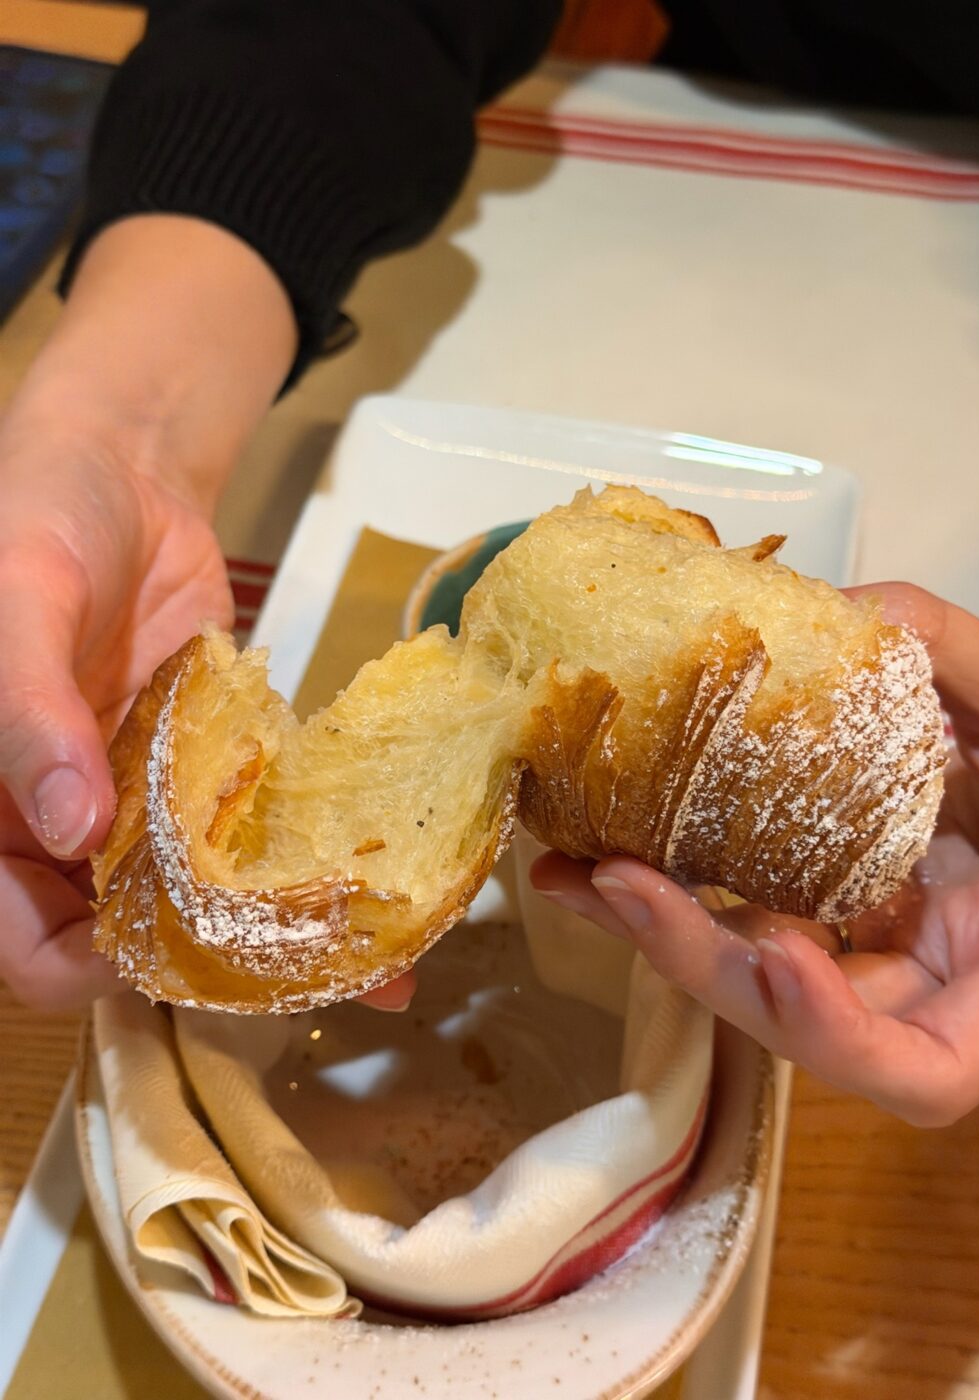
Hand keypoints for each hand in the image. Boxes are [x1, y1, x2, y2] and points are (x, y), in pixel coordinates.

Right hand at [0, 215, 412, 1012]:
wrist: (120, 473)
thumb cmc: (32, 523)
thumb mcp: (14, 608)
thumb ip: (24, 714)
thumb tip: (66, 828)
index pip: (22, 944)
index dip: (82, 970)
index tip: (171, 957)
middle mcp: (62, 831)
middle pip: (125, 939)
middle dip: (212, 967)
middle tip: (313, 974)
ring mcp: (142, 807)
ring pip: (200, 900)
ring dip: (275, 932)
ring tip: (375, 956)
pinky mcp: (207, 776)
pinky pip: (246, 834)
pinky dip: (299, 862)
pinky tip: (379, 886)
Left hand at [532, 585, 978, 1125]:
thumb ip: (959, 653)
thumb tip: (844, 604)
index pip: (932, 1068)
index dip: (845, 1035)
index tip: (784, 958)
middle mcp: (929, 975)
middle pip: (803, 1024)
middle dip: (700, 963)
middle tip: (613, 883)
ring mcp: (872, 944)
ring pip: (755, 975)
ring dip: (659, 933)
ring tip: (572, 868)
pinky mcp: (830, 905)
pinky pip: (748, 915)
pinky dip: (680, 888)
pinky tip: (609, 844)